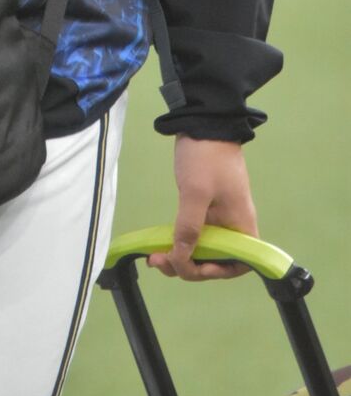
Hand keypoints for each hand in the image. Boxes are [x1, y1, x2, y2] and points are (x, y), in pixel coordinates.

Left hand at [147, 135, 257, 280]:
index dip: (218, 273)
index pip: (238, 264)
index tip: (196, 268)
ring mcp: (218, 217)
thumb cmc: (206, 157)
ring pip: (201, 248)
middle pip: (215, 259)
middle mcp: (232, 226)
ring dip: (179, 256)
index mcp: (240, 226)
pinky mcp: (203, 207)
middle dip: (189, 266)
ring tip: (154, 258)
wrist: (204, 122)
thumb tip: (181, 257)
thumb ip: (189, 226)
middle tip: (161, 262)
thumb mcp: (196, 192)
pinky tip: (159, 245)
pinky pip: (193, 233)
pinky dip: (178, 241)